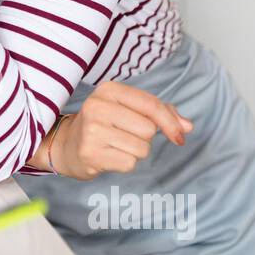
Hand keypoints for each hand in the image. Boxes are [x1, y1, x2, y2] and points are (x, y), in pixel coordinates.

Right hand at [45, 82, 193, 179]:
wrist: (67, 145)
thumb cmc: (104, 124)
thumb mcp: (128, 109)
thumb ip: (159, 113)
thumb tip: (187, 127)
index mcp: (109, 90)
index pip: (151, 105)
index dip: (171, 123)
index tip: (180, 136)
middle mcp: (98, 107)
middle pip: (148, 130)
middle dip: (144, 138)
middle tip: (124, 135)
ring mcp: (92, 131)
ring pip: (141, 148)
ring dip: (135, 152)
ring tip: (115, 145)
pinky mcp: (90, 153)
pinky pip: (129, 163)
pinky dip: (124, 164)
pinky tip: (109, 156)